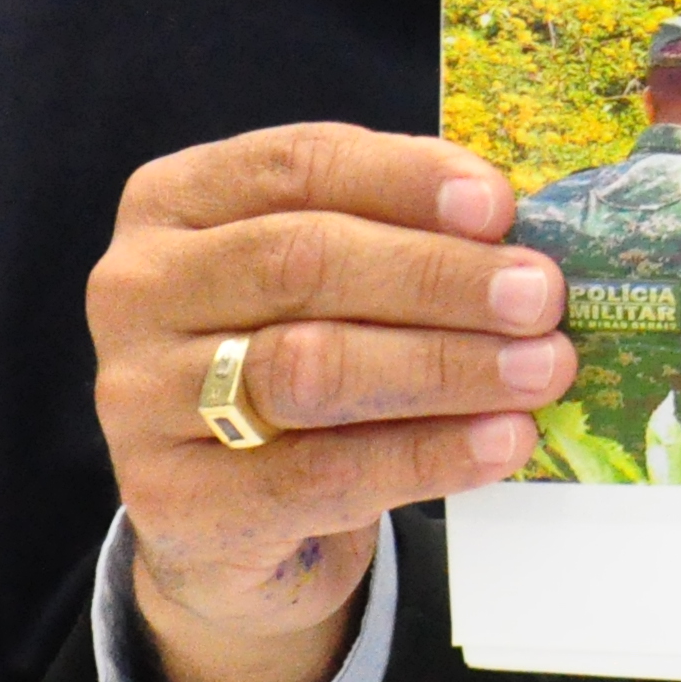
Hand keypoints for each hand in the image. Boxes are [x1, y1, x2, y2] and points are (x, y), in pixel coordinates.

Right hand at [86, 124, 570, 681]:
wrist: (227, 515)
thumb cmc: (301, 353)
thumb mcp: (333, 277)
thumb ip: (399, 234)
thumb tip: (515, 227)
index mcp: (175, 201)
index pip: (296, 165)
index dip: (405, 179)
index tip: (500, 206)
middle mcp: (138, 288)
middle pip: (302, 264)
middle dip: (440, 278)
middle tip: (542, 298)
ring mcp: (137, 398)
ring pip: (307, 368)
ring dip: (444, 366)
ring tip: (543, 370)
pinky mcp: (171, 500)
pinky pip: (318, 474)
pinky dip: (426, 456)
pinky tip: (503, 442)